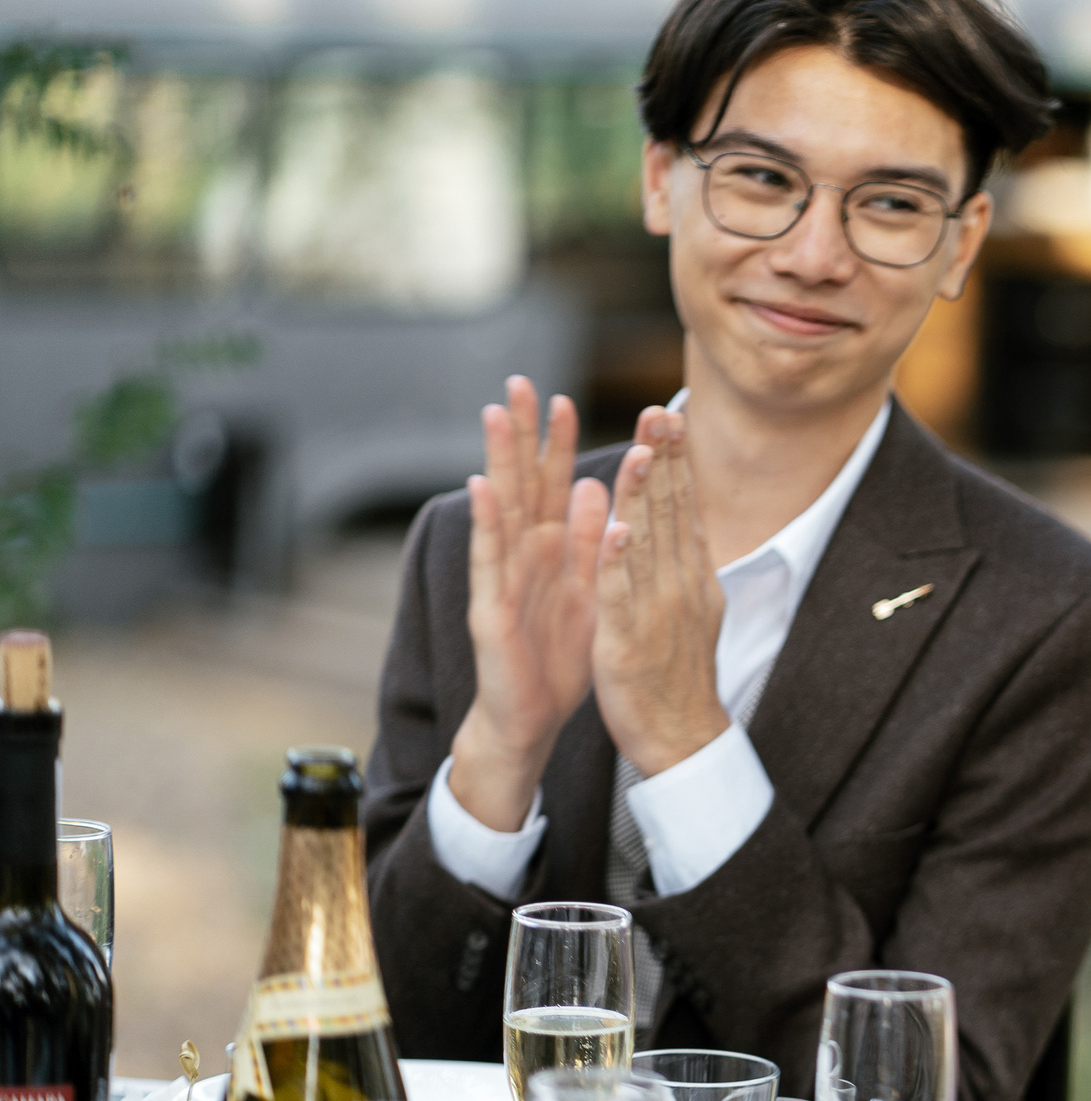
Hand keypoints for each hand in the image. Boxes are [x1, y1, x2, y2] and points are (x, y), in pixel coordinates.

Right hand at [451, 377, 609, 831]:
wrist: (531, 717)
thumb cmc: (556, 656)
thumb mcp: (586, 589)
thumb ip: (590, 540)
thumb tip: (598, 486)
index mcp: (549, 552)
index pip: (554, 487)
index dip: (558, 445)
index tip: (564, 398)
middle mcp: (520, 556)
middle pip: (521, 484)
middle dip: (520, 435)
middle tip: (517, 382)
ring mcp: (501, 579)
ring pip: (500, 512)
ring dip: (497, 462)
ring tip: (493, 416)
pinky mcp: (490, 610)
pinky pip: (489, 562)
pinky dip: (487, 524)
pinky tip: (483, 489)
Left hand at [592, 408, 729, 777]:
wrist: (683, 737)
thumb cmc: (679, 676)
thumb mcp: (690, 610)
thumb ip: (683, 565)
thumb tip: (683, 526)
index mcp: (690, 578)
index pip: (682, 508)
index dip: (675, 462)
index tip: (668, 418)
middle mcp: (680, 587)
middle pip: (671, 514)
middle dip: (664, 461)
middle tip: (659, 413)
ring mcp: (657, 613)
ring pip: (649, 544)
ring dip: (646, 495)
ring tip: (643, 448)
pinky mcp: (629, 641)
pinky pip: (622, 596)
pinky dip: (620, 562)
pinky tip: (618, 528)